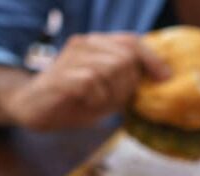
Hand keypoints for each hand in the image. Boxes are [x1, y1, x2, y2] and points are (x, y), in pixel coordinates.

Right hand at [1, 33, 169, 129]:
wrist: (34, 108)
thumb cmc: (76, 101)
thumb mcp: (110, 92)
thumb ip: (129, 83)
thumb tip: (161, 80)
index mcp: (98, 45)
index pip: (132, 41)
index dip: (152, 59)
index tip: (165, 78)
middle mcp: (85, 44)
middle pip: (126, 58)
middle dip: (128, 84)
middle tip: (113, 99)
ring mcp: (72, 56)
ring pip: (112, 68)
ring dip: (112, 93)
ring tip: (98, 101)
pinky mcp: (62, 73)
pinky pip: (93, 82)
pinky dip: (96, 98)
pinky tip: (87, 102)